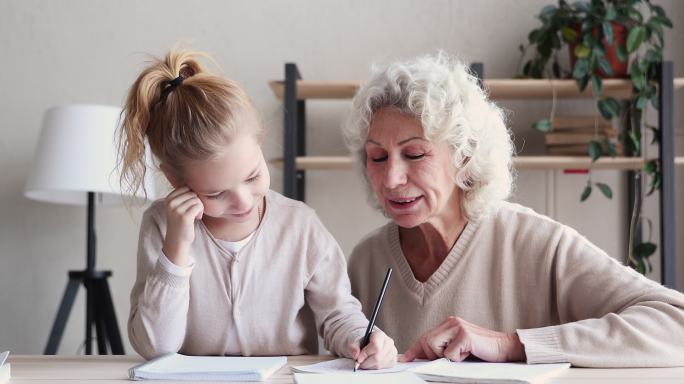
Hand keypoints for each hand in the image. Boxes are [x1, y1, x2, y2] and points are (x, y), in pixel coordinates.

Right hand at [162, 186, 203, 265]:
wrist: (177, 241)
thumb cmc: (181, 223)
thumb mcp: (178, 206)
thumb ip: (184, 196)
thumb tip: (197, 181)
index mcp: (168, 198)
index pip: (186, 187)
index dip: (192, 196)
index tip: (190, 206)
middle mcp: (171, 203)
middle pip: (193, 193)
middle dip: (197, 202)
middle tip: (194, 212)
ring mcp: (177, 209)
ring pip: (197, 199)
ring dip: (199, 207)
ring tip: (195, 215)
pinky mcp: (184, 216)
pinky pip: (198, 206)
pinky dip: (200, 212)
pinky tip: (197, 218)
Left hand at [348, 330, 396, 369]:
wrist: (370, 345)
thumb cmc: (364, 343)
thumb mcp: (356, 343)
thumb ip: (354, 347)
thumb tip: (355, 354)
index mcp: (380, 335)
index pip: (375, 346)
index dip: (365, 354)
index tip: (358, 359)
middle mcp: (389, 342)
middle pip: (377, 357)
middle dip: (366, 362)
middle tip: (359, 363)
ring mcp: (392, 352)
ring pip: (379, 364)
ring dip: (369, 366)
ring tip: (365, 361)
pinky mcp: (393, 361)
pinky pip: (382, 368)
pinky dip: (374, 368)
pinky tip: (371, 363)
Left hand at [400, 316, 525, 362]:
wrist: (504, 348)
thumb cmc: (482, 351)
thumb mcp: (459, 348)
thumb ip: (443, 349)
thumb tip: (424, 358)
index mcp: (449, 324)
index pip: (426, 336)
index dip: (414, 348)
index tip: (404, 358)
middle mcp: (451, 322)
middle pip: (426, 341)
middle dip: (431, 355)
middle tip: (448, 359)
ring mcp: (458, 327)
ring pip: (434, 347)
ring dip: (446, 357)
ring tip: (462, 354)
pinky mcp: (465, 335)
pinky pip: (449, 354)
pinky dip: (457, 359)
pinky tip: (469, 353)